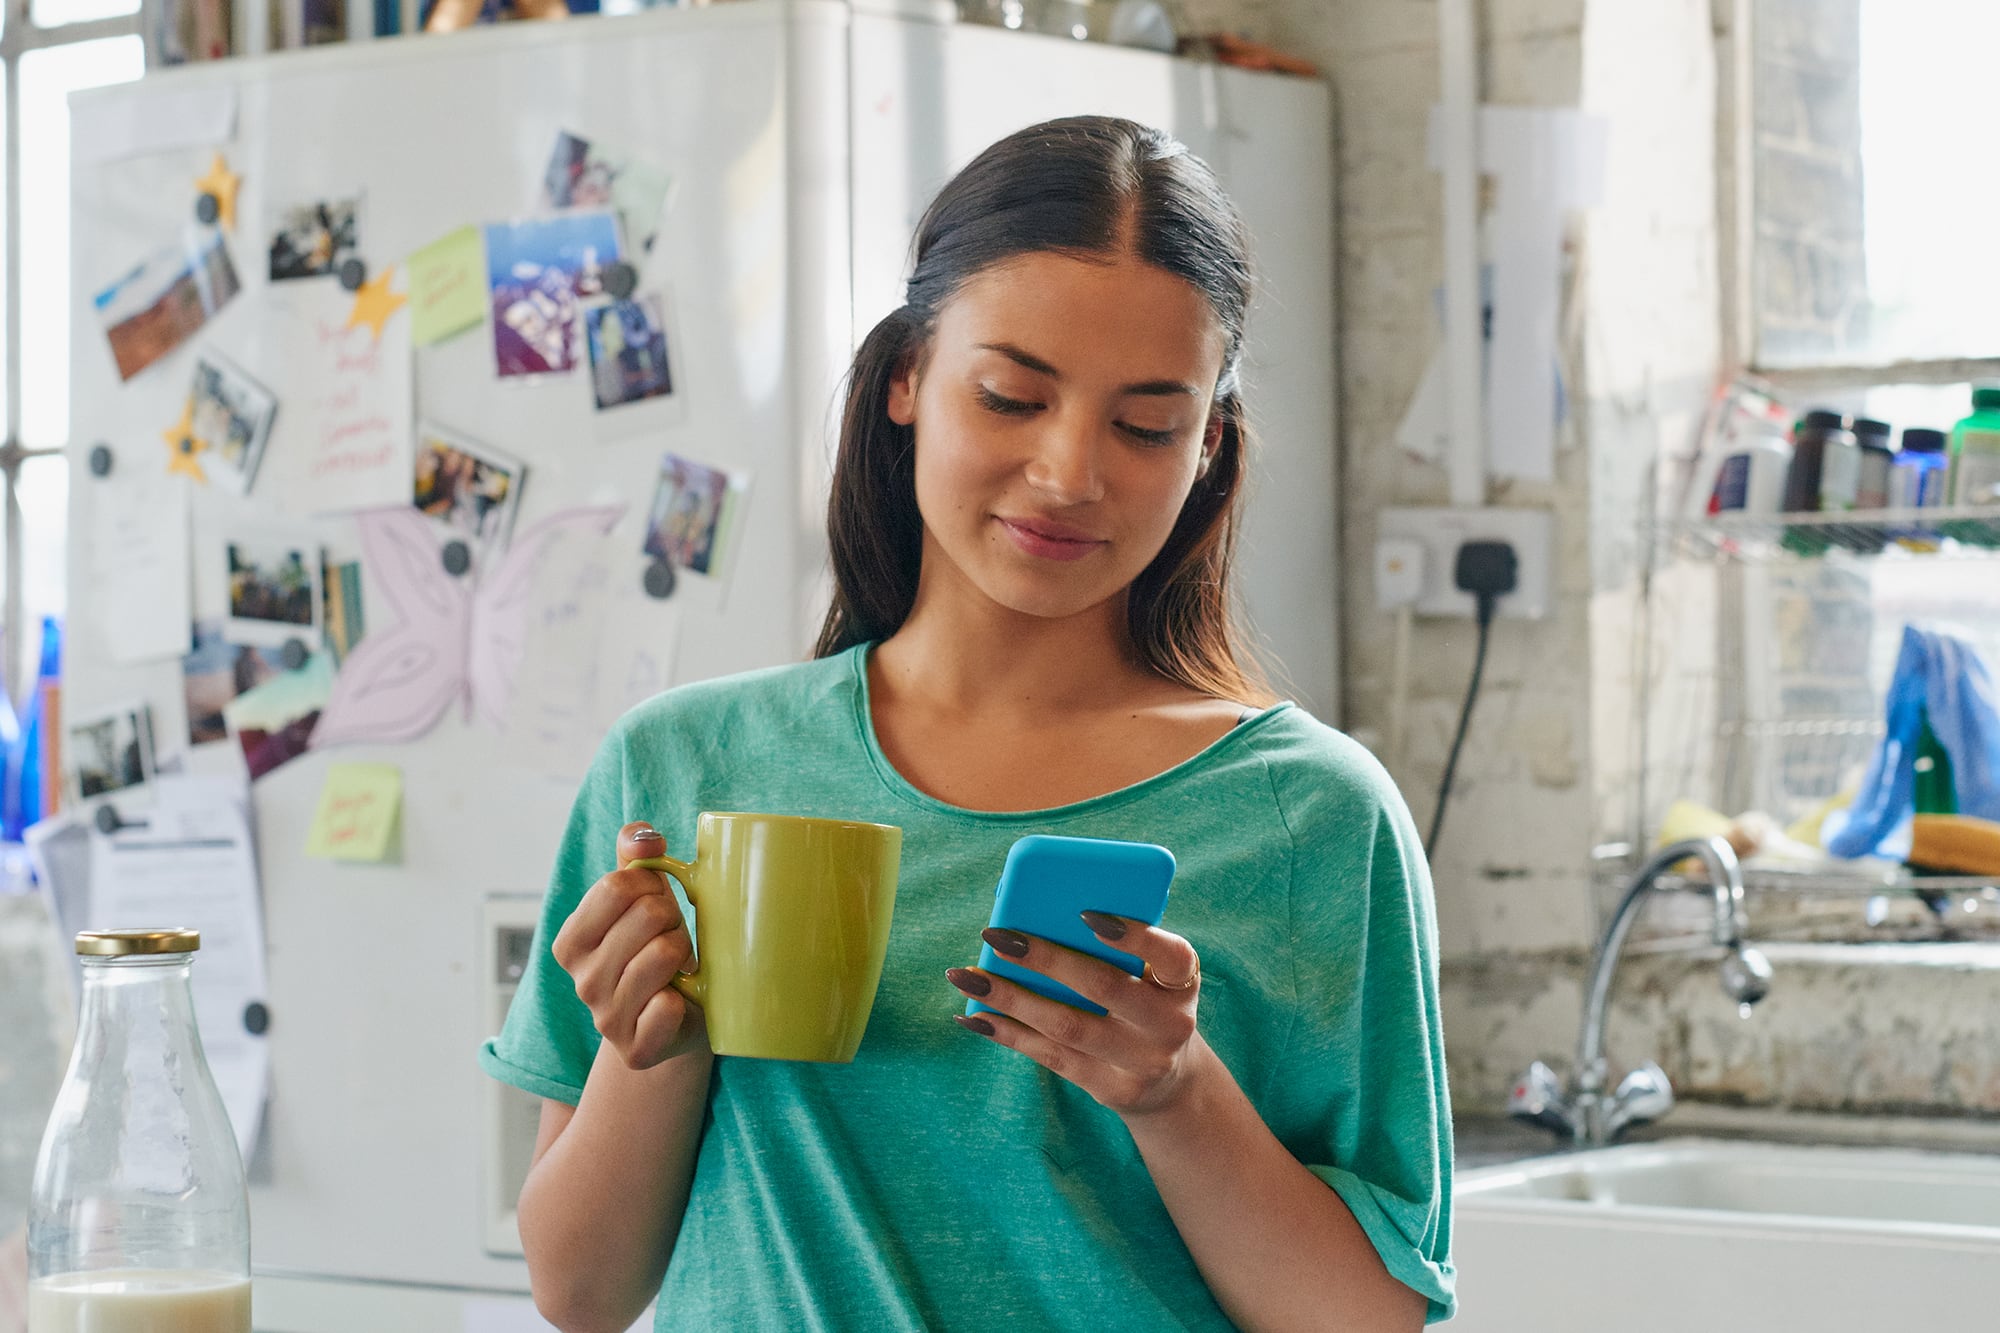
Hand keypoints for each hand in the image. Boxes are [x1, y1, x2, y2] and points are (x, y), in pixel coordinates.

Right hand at [551, 822, 704, 1069]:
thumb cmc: (658, 947)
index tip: (657, 903)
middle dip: (673, 917)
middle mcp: (581, 982)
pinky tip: (680, 1000)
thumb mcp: (643, 897)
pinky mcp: (635, 1049)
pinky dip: (685, 997)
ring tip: (679, 965)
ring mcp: (605, 1019)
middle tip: (672, 937)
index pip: (617, 885)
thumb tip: (646, 839)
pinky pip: (668, 1006)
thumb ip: (635, 856)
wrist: (681, 1017)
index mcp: (571, 942)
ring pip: (662, 955)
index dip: (652, 885)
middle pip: (645, 915)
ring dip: (684, 952)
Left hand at [947, 914, 1204, 1117]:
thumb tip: (1031, 914)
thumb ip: (1113, 949)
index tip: (1085, 914)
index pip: (1170, 954)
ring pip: (1065, 1025)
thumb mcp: (1150, 975)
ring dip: (1009, 997)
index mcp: (1183, 981)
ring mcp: (1140, 1062)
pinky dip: (1007, 1033)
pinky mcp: (1109, 1088)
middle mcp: (1170, 1024)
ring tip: (965, 974)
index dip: (1132, 936)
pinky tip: (974, 1015)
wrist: (1171, 1081)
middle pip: (1102, 987)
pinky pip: (1050, 1056)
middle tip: (996, 935)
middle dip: (1044, 959)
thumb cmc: (1146, 1002)